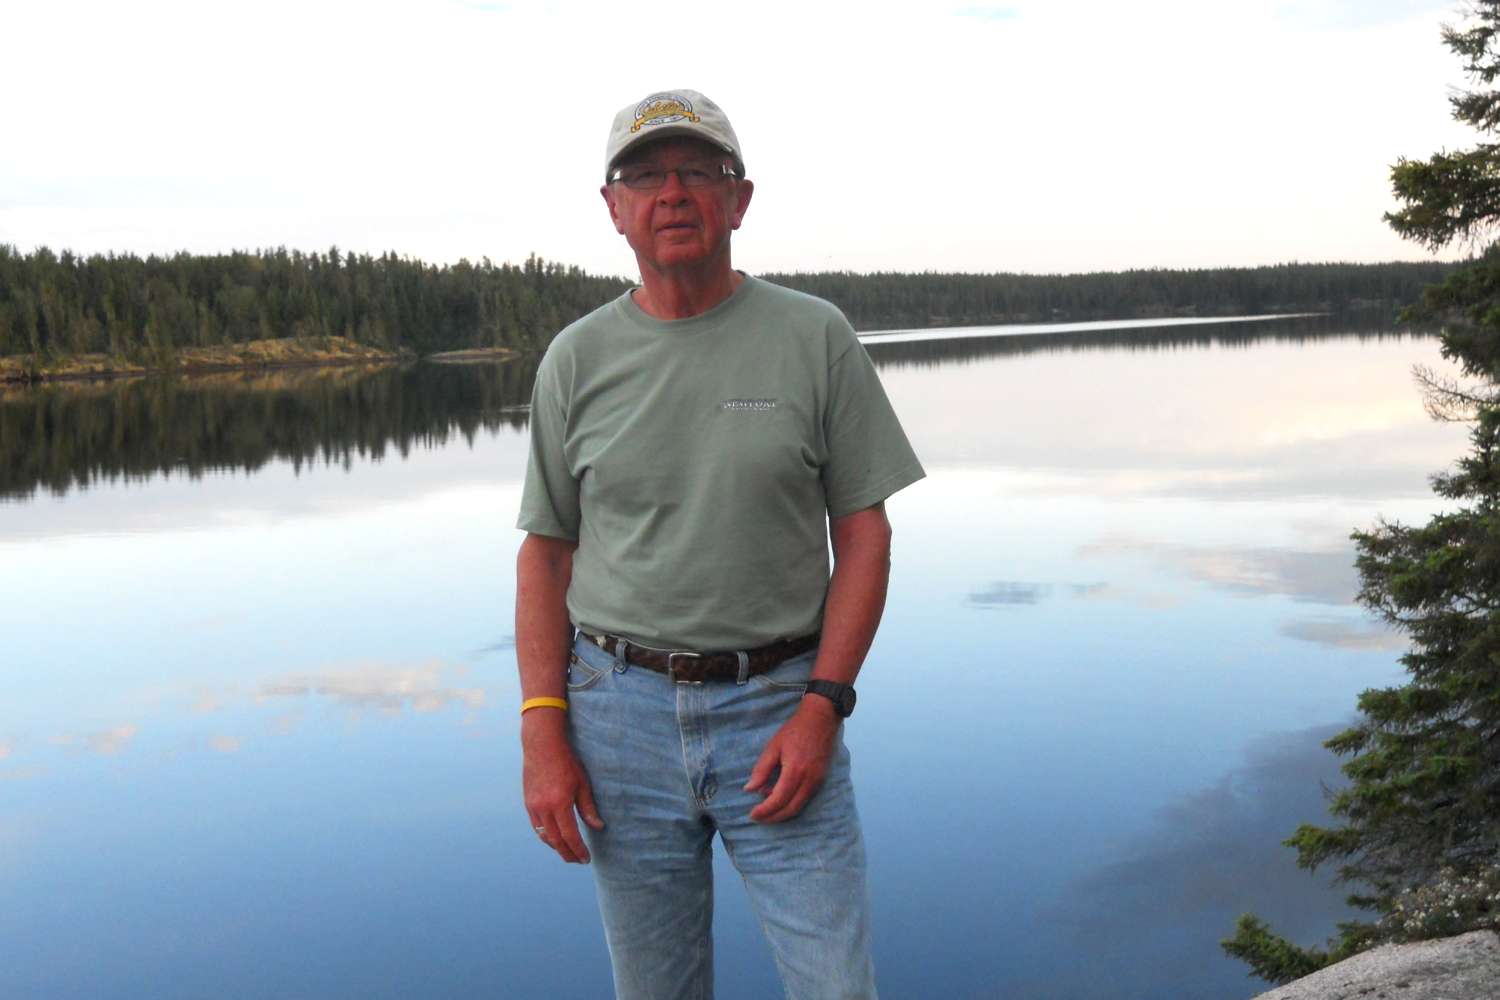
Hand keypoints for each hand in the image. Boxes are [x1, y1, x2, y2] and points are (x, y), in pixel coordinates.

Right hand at [522, 716, 604, 862]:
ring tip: (568, 852)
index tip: (586, 858)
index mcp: (559, 804)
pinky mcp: (528, 803)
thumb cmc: (566, 762)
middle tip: (578, 861)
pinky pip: (537, 827)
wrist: (542, 746)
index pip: (570, 835)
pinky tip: (555, 838)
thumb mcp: (582, 784)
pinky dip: (546, 836)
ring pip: (544, 836)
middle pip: (556, 840)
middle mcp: (544, 808)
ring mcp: (533, 807)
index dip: (578, 850)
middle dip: (568, 853)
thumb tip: (598, 827)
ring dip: (556, 847)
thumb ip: (588, 808)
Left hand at [744, 696, 838, 822]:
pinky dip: (791, 803)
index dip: (765, 810)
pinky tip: (779, 796)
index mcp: (795, 771)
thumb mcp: (773, 747)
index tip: (752, 814)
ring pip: (799, 807)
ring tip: (766, 809)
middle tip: (758, 818)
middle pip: (790, 809)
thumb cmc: (794, 731)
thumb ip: (761, 769)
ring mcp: (817, 782)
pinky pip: (805, 799)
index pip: (778, 799)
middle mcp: (809, 780)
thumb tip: (749, 789)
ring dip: (782, 812)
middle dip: (773, 817)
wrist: (821, 720)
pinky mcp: (821, 780)